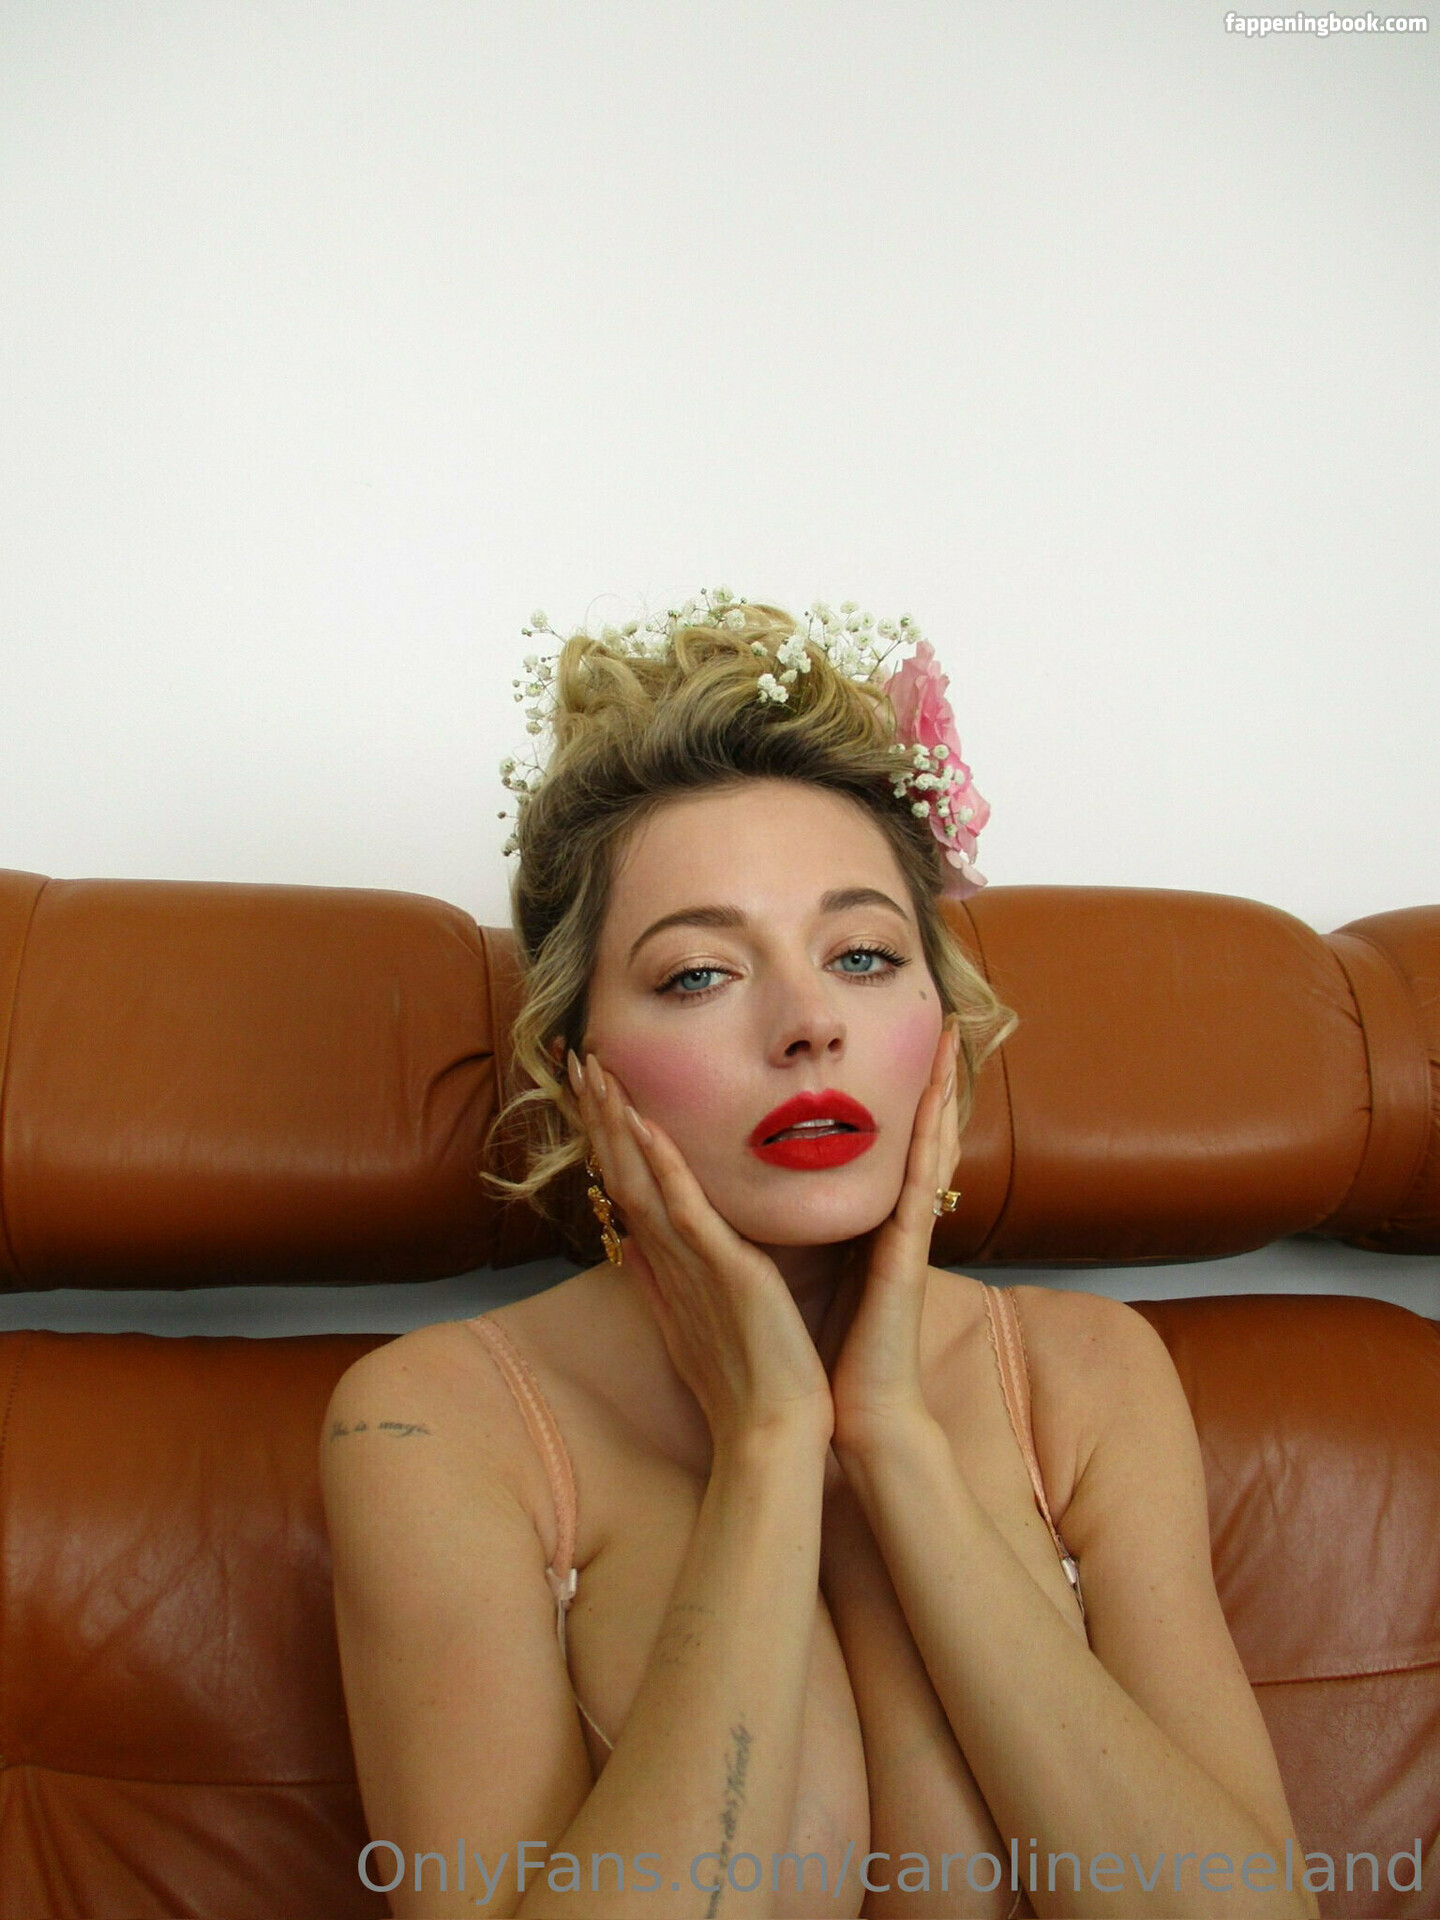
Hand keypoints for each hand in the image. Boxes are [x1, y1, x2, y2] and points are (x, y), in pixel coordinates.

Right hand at [570, 1050, 833, 1456]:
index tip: (594, 1086)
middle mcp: (668, 1260)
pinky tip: (648, 1128)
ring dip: (619, 1125)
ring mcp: (690, 1265)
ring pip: (642, 1182)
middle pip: (622, 1173)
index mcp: (668, 1265)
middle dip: (600, 1114)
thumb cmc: (747, 1382)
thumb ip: (670, 1278)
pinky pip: (687, 1212)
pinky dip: (665, 1169)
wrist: (772, 1432)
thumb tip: (639, 1245)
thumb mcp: (701, 1318)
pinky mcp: (723, 1272)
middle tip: (580, 1059)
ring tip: (600, 1073)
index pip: (628, 1185)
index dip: (607, 1134)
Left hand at [821, 1017, 960, 1458]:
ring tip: (955, 1038)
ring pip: (930, 1144)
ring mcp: (909, 1234)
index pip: (886, 1145)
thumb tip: (760, 1203)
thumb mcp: (807, 1277)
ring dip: (943, 1089)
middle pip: (919, 1133)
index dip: (896, 1095)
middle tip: (950, 1019)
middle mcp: (897, 1221)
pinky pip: (923, 1182)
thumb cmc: (826, 1355)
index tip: (893, 1044)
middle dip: (934, 1077)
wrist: (854, 1415)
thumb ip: (797, 1236)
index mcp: (871, 1225)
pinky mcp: (909, 1252)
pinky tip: (939, 1100)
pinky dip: (931, 1137)